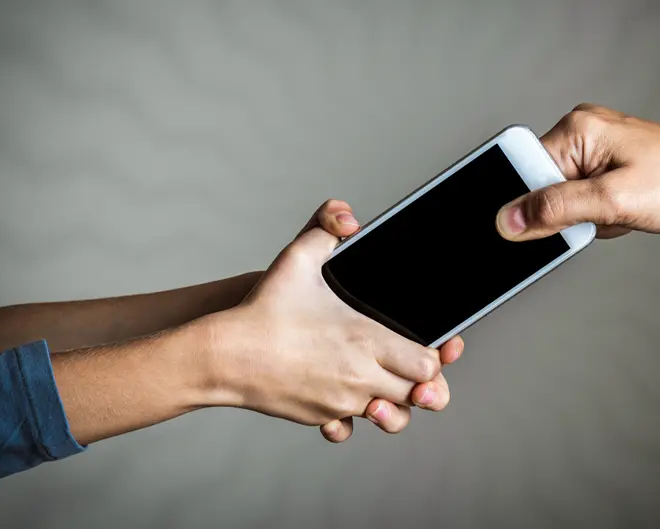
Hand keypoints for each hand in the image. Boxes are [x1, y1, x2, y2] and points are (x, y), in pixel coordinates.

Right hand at [203, 200, 463, 442]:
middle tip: (411, 366)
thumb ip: (326, 229)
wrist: (224, 355)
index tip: (429, 347)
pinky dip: (355, 416)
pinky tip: (349, 398)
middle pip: (418, 392)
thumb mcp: (297, 259)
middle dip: (422, 381)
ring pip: (393, 416)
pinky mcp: (320, 416)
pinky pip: (352, 427)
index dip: (435, 356)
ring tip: (386, 386)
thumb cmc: (263, 310)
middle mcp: (359, 375)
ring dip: (395, 402)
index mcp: (365, 339)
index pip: (427, 362)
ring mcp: (341, 401)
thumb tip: (346, 219)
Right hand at [496, 103, 659, 239]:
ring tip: (624, 212)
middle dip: (573, 213)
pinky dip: (605, 217)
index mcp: (578, 130)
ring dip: (593, 218)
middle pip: (546, 190)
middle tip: (605, 214)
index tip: (560, 222)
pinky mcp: (612, 170)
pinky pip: (588, 203)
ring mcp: (599, 153)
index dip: (535, 204)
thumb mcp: (613, 201)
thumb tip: (510, 220)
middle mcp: (584, 135)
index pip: (527, 172)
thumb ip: (555, 210)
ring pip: (568, 202)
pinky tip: (628, 213)